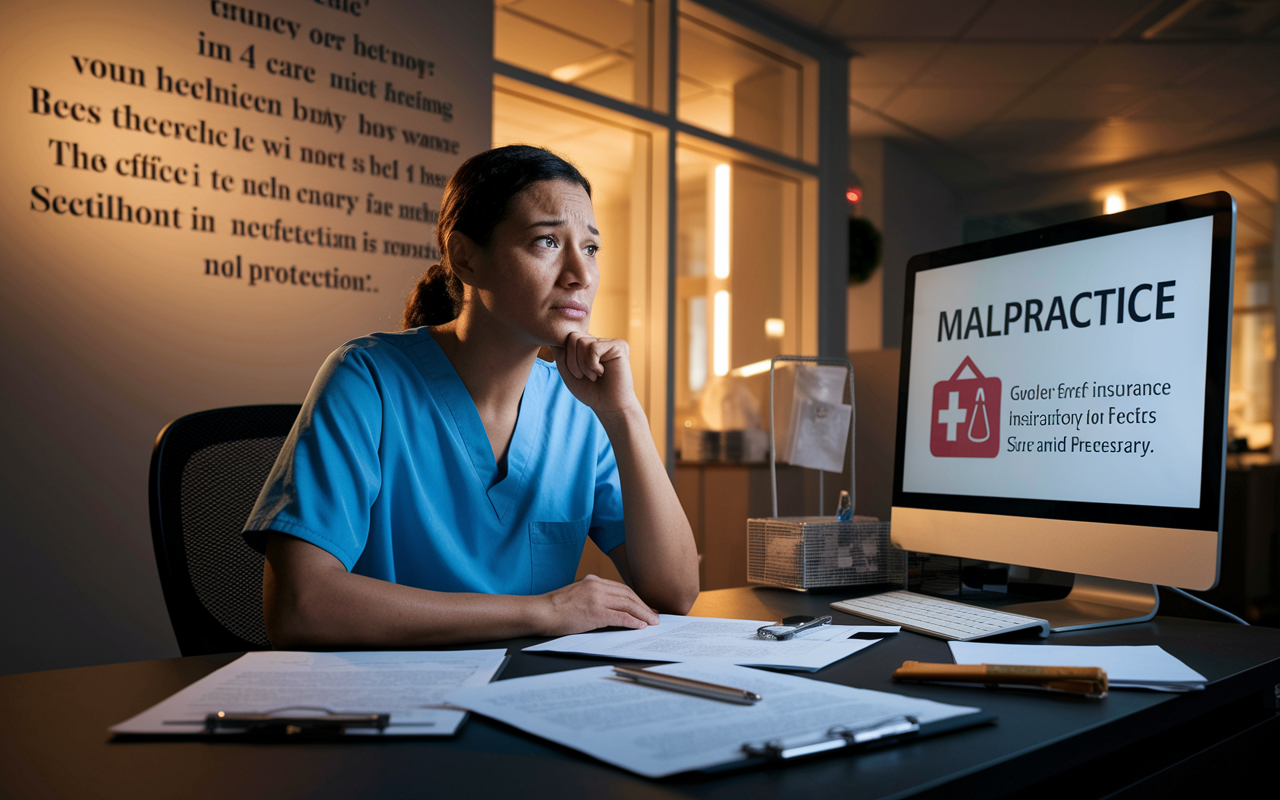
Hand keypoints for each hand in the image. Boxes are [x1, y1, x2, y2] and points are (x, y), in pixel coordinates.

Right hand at [536, 574, 659, 635]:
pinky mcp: (595, 612)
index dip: (636, 599)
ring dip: (643, 614)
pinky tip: (640, 626)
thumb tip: (608, 606)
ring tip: (652, 622)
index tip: (645, 607)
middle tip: (655, 615)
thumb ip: (592, 595)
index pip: (621, 589)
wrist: (541, 612)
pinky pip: (620, 617)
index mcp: (593, 581)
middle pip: (628, 595)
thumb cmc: (554, 608)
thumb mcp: (576, 594)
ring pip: (628, 605)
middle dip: (643, 606)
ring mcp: (597, 598)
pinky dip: (633, 621)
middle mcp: (597, 586)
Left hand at [550, 332, 637, 417]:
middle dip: (573, 361)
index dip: (567, 357)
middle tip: (584, 376)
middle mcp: (600, 341)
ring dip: (583, 365)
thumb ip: (560, 353)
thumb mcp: (567, 371)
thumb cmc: (590, 392)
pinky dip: (592, 365)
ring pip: (582, 342)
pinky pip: (593, 348)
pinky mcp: (619, 346)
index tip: (577, 375)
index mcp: (589, 346)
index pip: (568, 338)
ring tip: (594, 376)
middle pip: (573, 337)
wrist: (609, 406)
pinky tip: (601, 373)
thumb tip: (552, 336)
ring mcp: (609, 342)